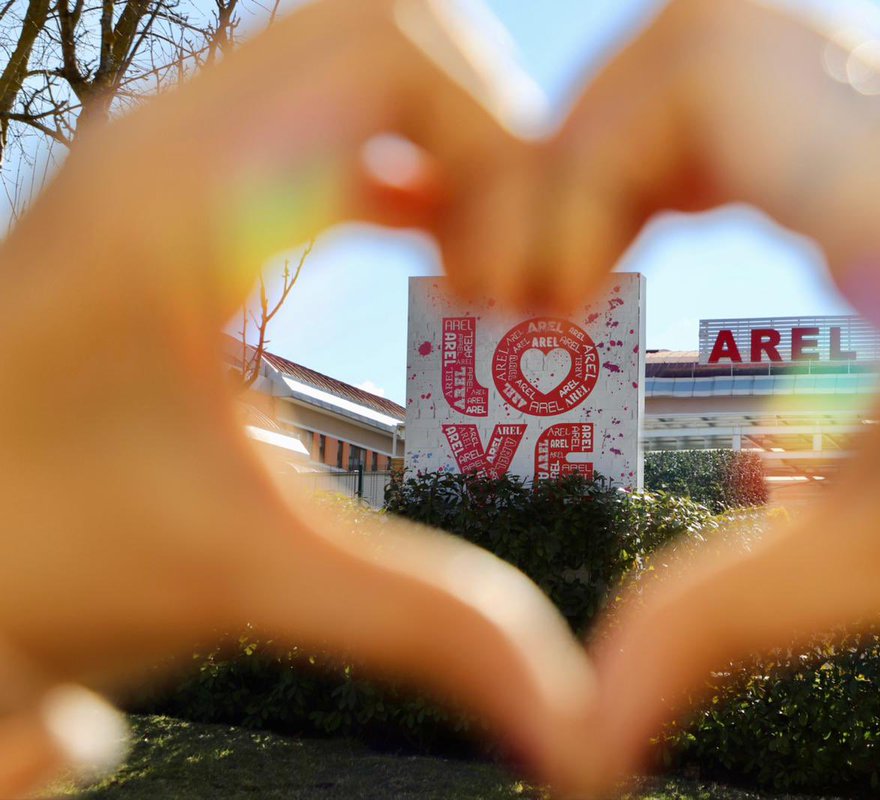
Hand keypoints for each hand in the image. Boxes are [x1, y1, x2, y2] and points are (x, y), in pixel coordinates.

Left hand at [0, 1, 591, 793]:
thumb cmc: (38, 552)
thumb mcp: (248, 577)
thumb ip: (427, 625)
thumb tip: (574, 719)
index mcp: (185, 194)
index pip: (394, 51)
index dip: (497, 155)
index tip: (502, 292)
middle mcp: (173, 137)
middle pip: (392, 29)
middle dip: (489, 135)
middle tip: (504, 266)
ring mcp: (174, 151)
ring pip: (365, 59)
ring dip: (451, 146)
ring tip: (476, 266)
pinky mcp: (186, 187)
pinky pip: (331, 117)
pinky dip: (408, 165)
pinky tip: (432, 252)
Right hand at [510, 0, 879, 792]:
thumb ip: (718, 620)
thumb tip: (582, 730)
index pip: (702, 73)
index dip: (581, 172)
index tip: (548, 305)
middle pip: (703, 34)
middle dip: (587, 141)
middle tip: (543, 273)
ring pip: (736, 59)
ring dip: (633, 148)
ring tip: (583, 266)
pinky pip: (775, 109)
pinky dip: (684, 161)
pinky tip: (658, 243)